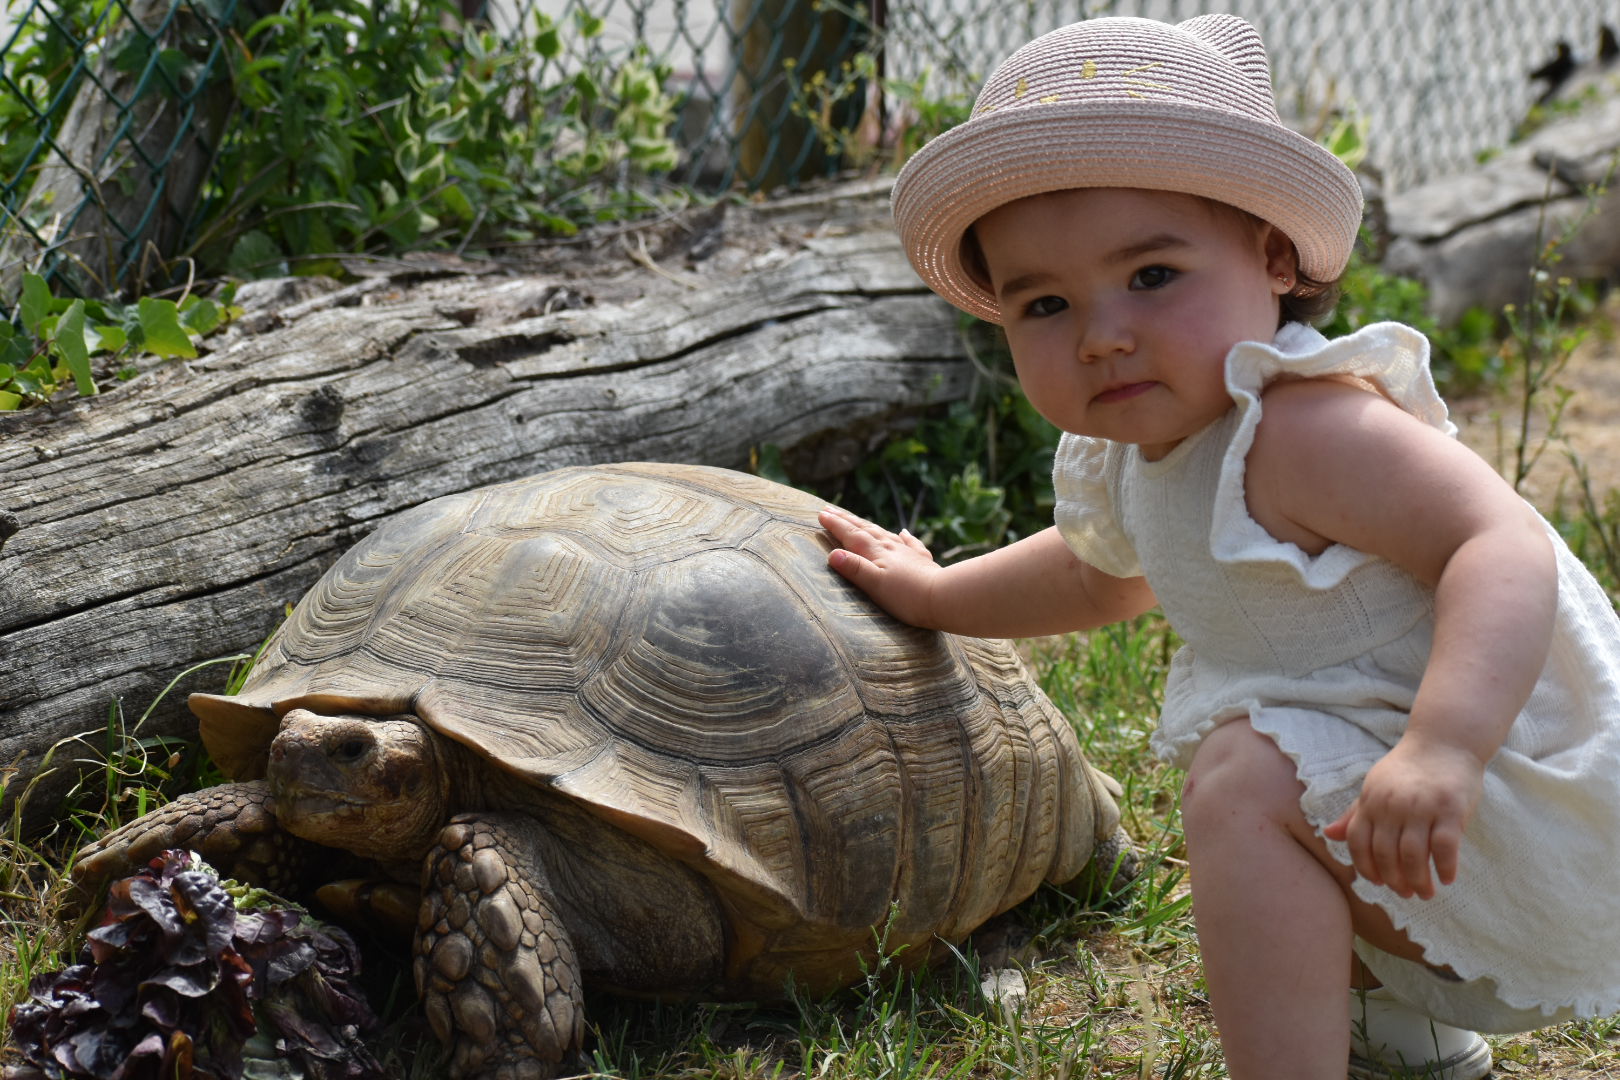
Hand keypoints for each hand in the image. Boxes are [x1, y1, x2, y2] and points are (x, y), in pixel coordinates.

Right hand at [819, 506, 941, 627]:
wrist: (944, 597)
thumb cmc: (907, 596)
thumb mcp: (875, 584)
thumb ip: (855, 568)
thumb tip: (833, 554)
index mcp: (877, 552)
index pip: (851, 535)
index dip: (835, 525)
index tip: (821, 514)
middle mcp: (891, 547)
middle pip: (865, 529)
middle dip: (846, 520)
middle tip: (830, 509)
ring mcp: (908, 553)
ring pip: (884, 533)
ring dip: (868, 525)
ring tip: (858, 519)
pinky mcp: (922, 562)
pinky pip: (910, 544)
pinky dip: (904, 536)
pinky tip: (903, 532)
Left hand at [1322, 736, 1484, 899]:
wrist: (1444, 742)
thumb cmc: (1408, 769)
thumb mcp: (1375, 787)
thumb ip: (1355, 814)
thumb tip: (1328, 835)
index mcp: (1371, 801)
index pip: (1358, 842)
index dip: (1365, 867)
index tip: (1377, 882)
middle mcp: (1392, 805)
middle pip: (1385, 854)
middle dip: (1394, 881)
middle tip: (1406, 893)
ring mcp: (1421, 808)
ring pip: (1413, 856)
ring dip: (1419, 881)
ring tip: (1426, 893)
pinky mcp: (1450, 809)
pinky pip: (1444, 847)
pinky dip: (1444, 868)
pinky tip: (1446, 878)